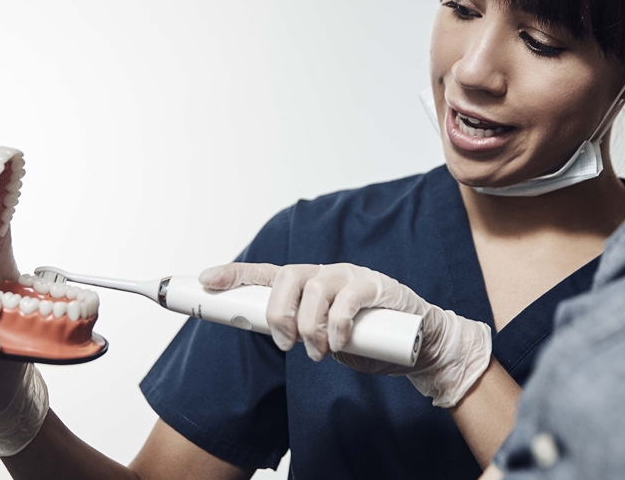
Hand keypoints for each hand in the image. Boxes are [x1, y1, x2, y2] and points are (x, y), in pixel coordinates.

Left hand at [200, 262, 491, 407]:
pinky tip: (340, 344)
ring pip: (314, 289)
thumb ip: (302, 331)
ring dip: (309, 327)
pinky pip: (346, 300)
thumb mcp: (326, 337)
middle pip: (286, 276)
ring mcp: (350, 275)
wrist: (418, 343)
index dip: (235, 274)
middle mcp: (326, 272)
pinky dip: (336, 326)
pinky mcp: (376, 286)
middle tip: (288, 344)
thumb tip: (277, 333)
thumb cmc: (369, 340)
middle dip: (279, 314)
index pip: (266, 273)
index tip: (205, 279)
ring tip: (318, 352)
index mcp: (309, 282)